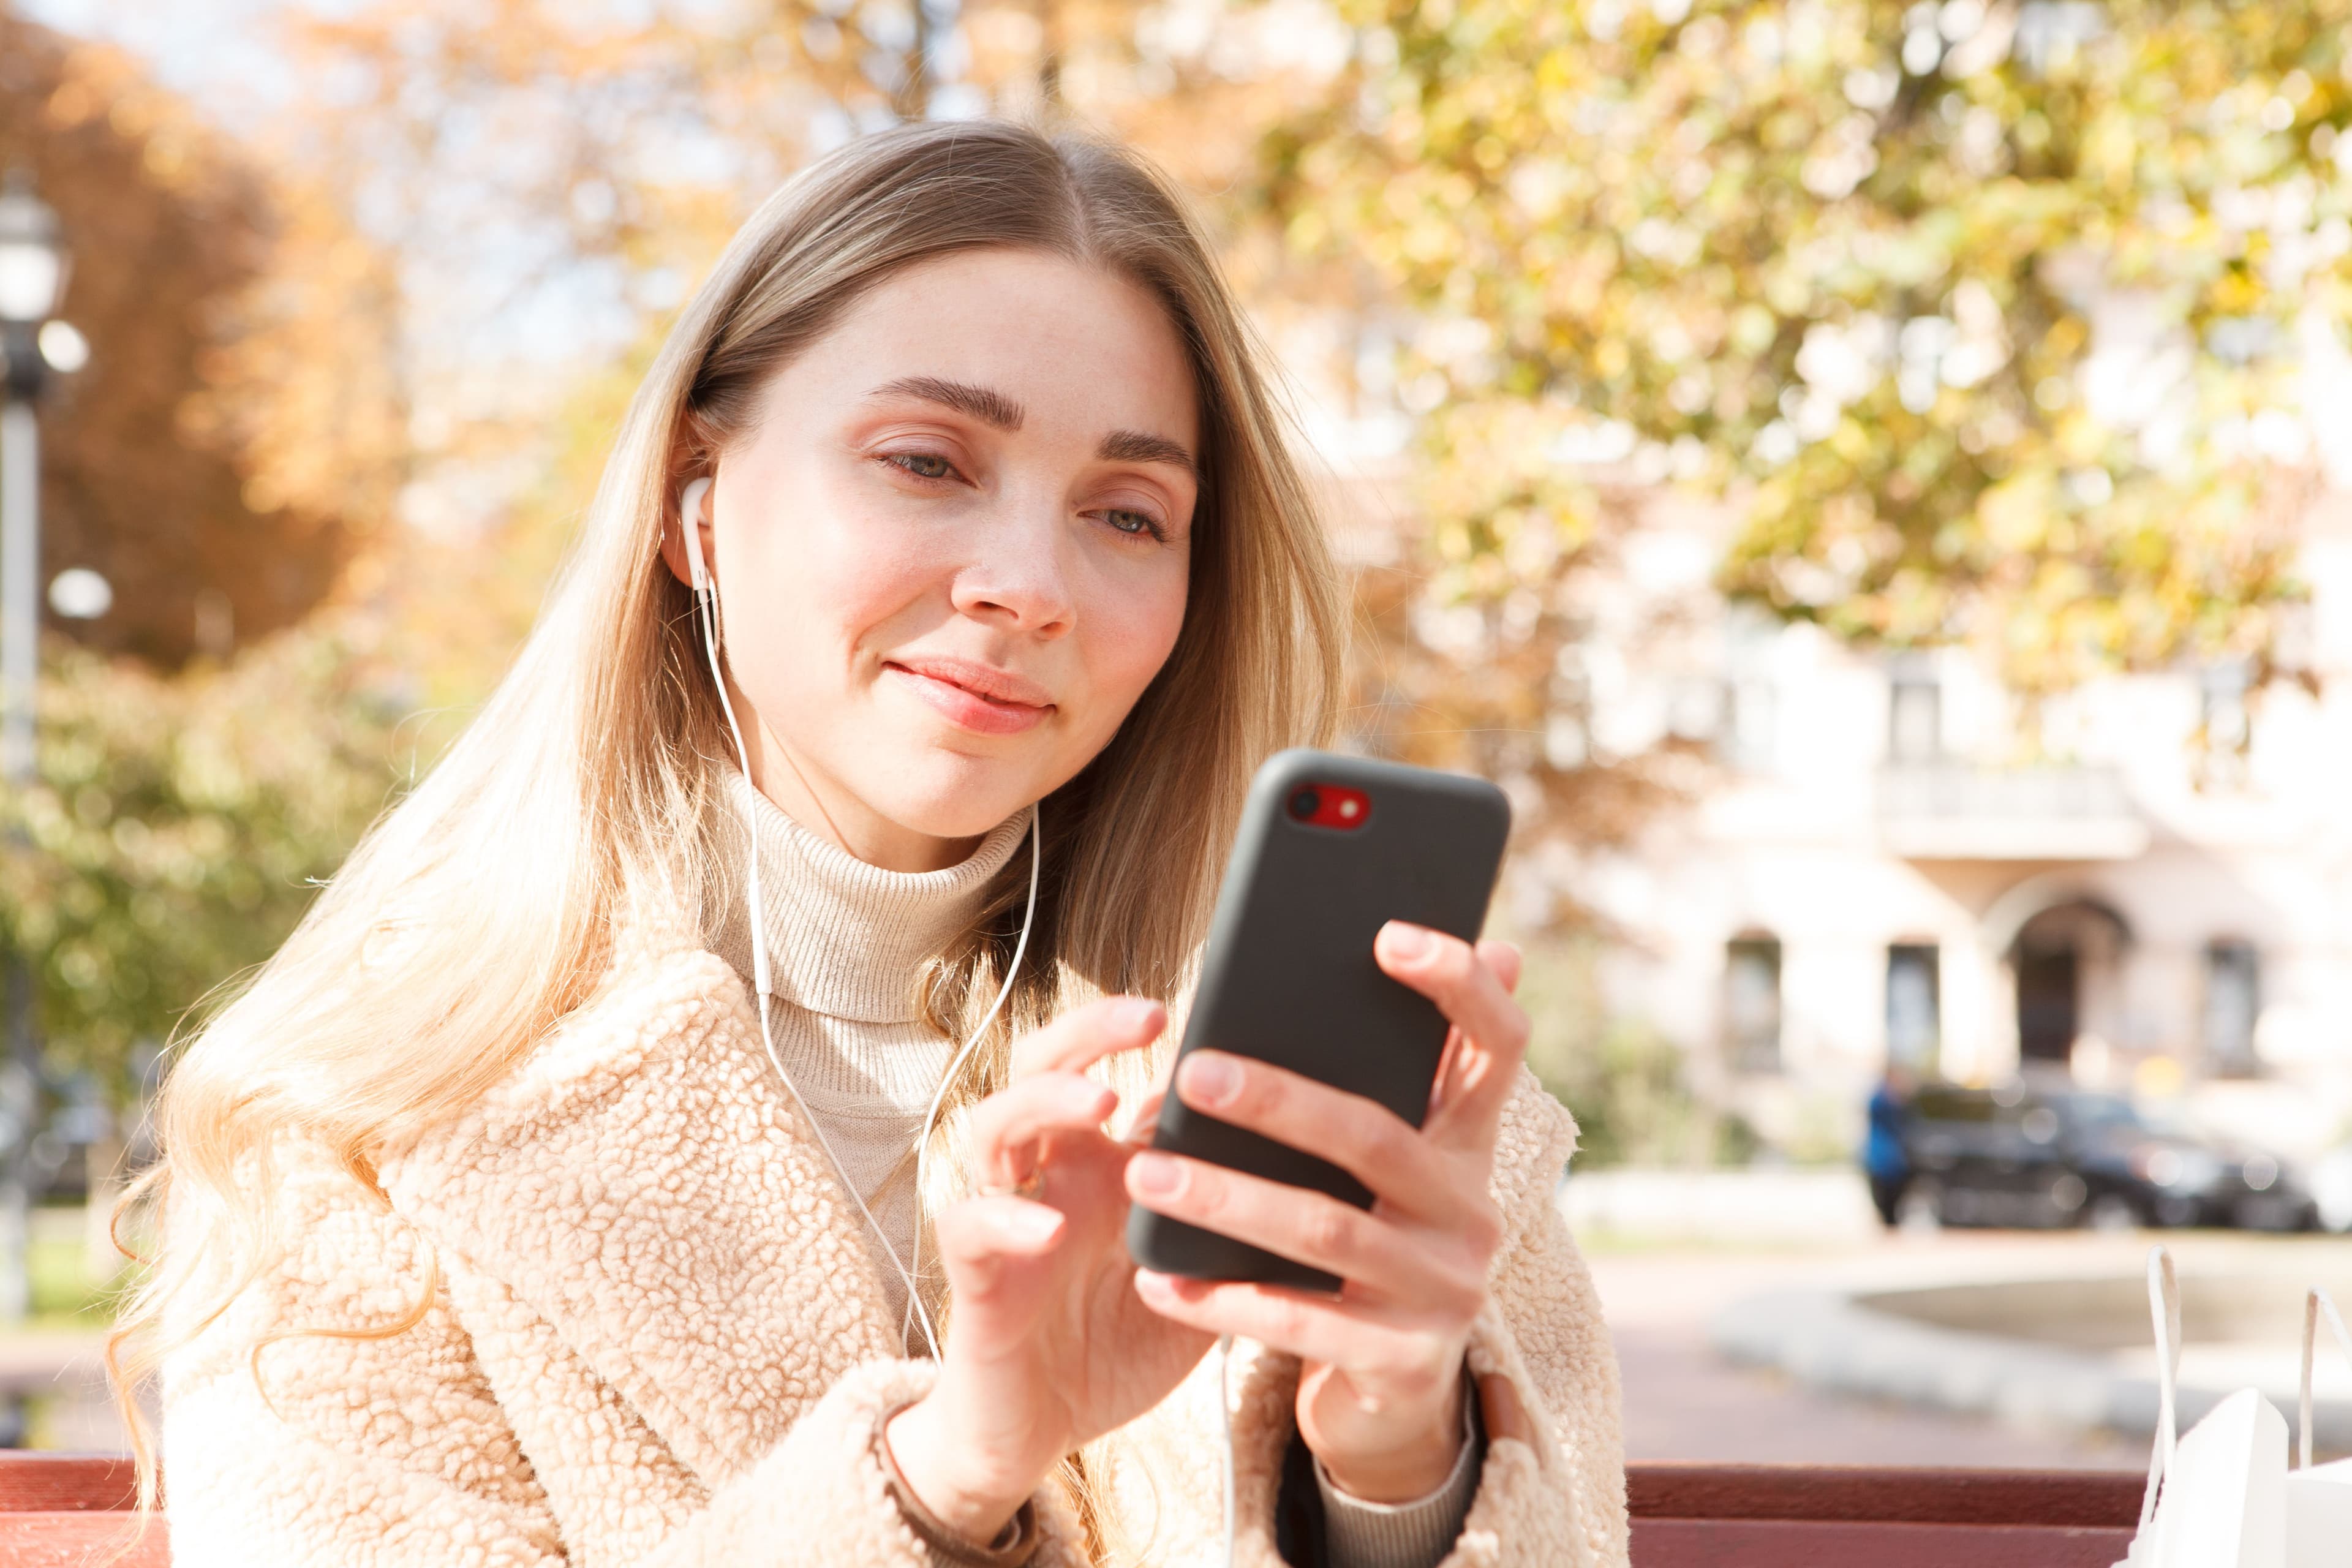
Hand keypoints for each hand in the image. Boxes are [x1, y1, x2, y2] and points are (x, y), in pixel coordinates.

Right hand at [884, 998, 1213, 1543]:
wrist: (1044, 1429)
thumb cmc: (1122, 1339)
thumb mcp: (1198, 1274)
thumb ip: (1235, 1220)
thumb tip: (1319, 1170)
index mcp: (1104, 1162)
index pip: (1116, 1069)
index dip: (1151, 1032)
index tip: (1213, 1003)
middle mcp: (1050, 1172)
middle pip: (1044, 1066)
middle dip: (1090, 1032)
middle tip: (1149, 1016)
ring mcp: (1006, 1213)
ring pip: (996, 1125)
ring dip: (1046, 1104)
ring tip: (1102, 1102)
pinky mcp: (975, 1272)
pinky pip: (971, 1226)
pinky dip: (1007, 1219)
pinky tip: (1047, 1225)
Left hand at [1124, 922, 1529, 1501]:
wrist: (1395, 1383)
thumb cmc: (1373, 1233)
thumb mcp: (1394, 1157)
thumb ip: (1392, 1069)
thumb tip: (1447, 944)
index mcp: (1471, 1142)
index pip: (1499, 1045)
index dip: (1457, 987)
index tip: (1387, 936)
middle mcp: (1474, 1210)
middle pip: (1378, 1138)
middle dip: (1280, 1103)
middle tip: (1193, 1072)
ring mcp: (1446, 1290)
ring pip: (1326, 1231)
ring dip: (1227, 1200)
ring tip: (1146, 1174)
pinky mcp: (1405, 1361)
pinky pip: (1299, 1322)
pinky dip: (1221, 1298)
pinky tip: (1156, 1276)